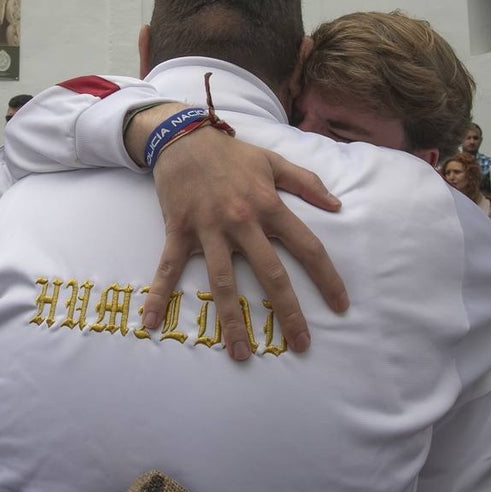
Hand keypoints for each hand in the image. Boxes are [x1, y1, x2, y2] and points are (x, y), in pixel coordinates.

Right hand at [143, 124, 346, 361]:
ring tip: (240, 354)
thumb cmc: (231, 153)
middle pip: (270, 273)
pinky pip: (169, 267)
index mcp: (269, 205)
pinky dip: (158, 294)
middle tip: (300, 345)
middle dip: (288, 312)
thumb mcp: (273, 161)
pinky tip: (150, 322)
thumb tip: (337, 204)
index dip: (327, 278)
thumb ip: (306, 182)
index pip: (307, 247)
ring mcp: (208, 228)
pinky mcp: (179, 230)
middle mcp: (242, 221)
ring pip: (222, 281)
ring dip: (231, 320)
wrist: (183, 137)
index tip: (340, 306)